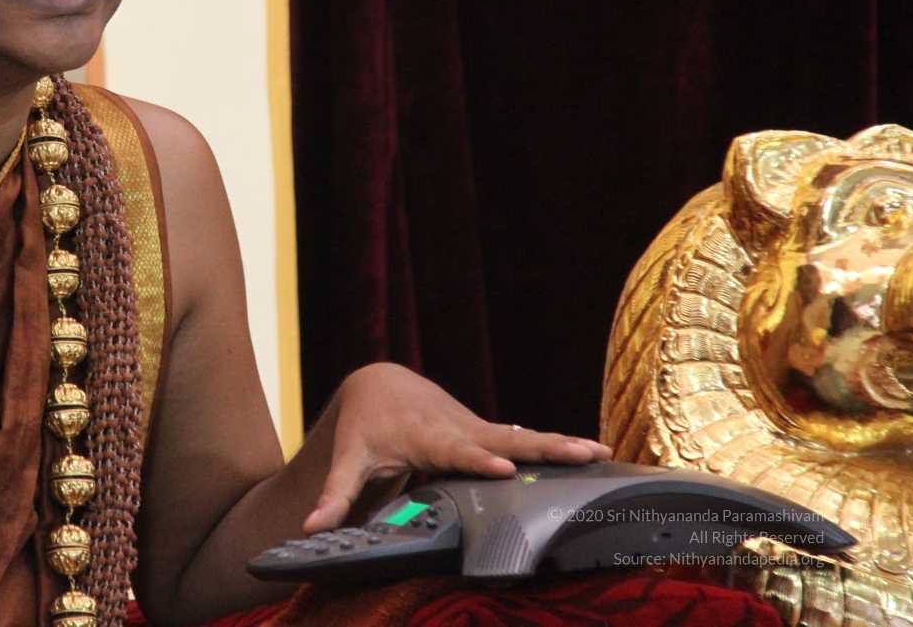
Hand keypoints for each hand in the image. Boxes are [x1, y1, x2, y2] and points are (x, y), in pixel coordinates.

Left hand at [302, 362, 612, 532]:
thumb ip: (334, 496)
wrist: (381, 383)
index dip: (478, 459)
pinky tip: (595, 455)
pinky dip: (557, 445)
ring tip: (601, 451)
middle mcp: (459, 429)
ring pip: (524, 435)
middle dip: (540, 447)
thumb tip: (310, 529)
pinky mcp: (490, 433)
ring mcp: (479, 428)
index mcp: (427, 436)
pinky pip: (526, 439)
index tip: (502, 468)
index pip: (456, 451)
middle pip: (504, 439)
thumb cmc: (365, 425)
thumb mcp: (348, 458)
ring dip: (561, 443)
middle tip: (581, 452)